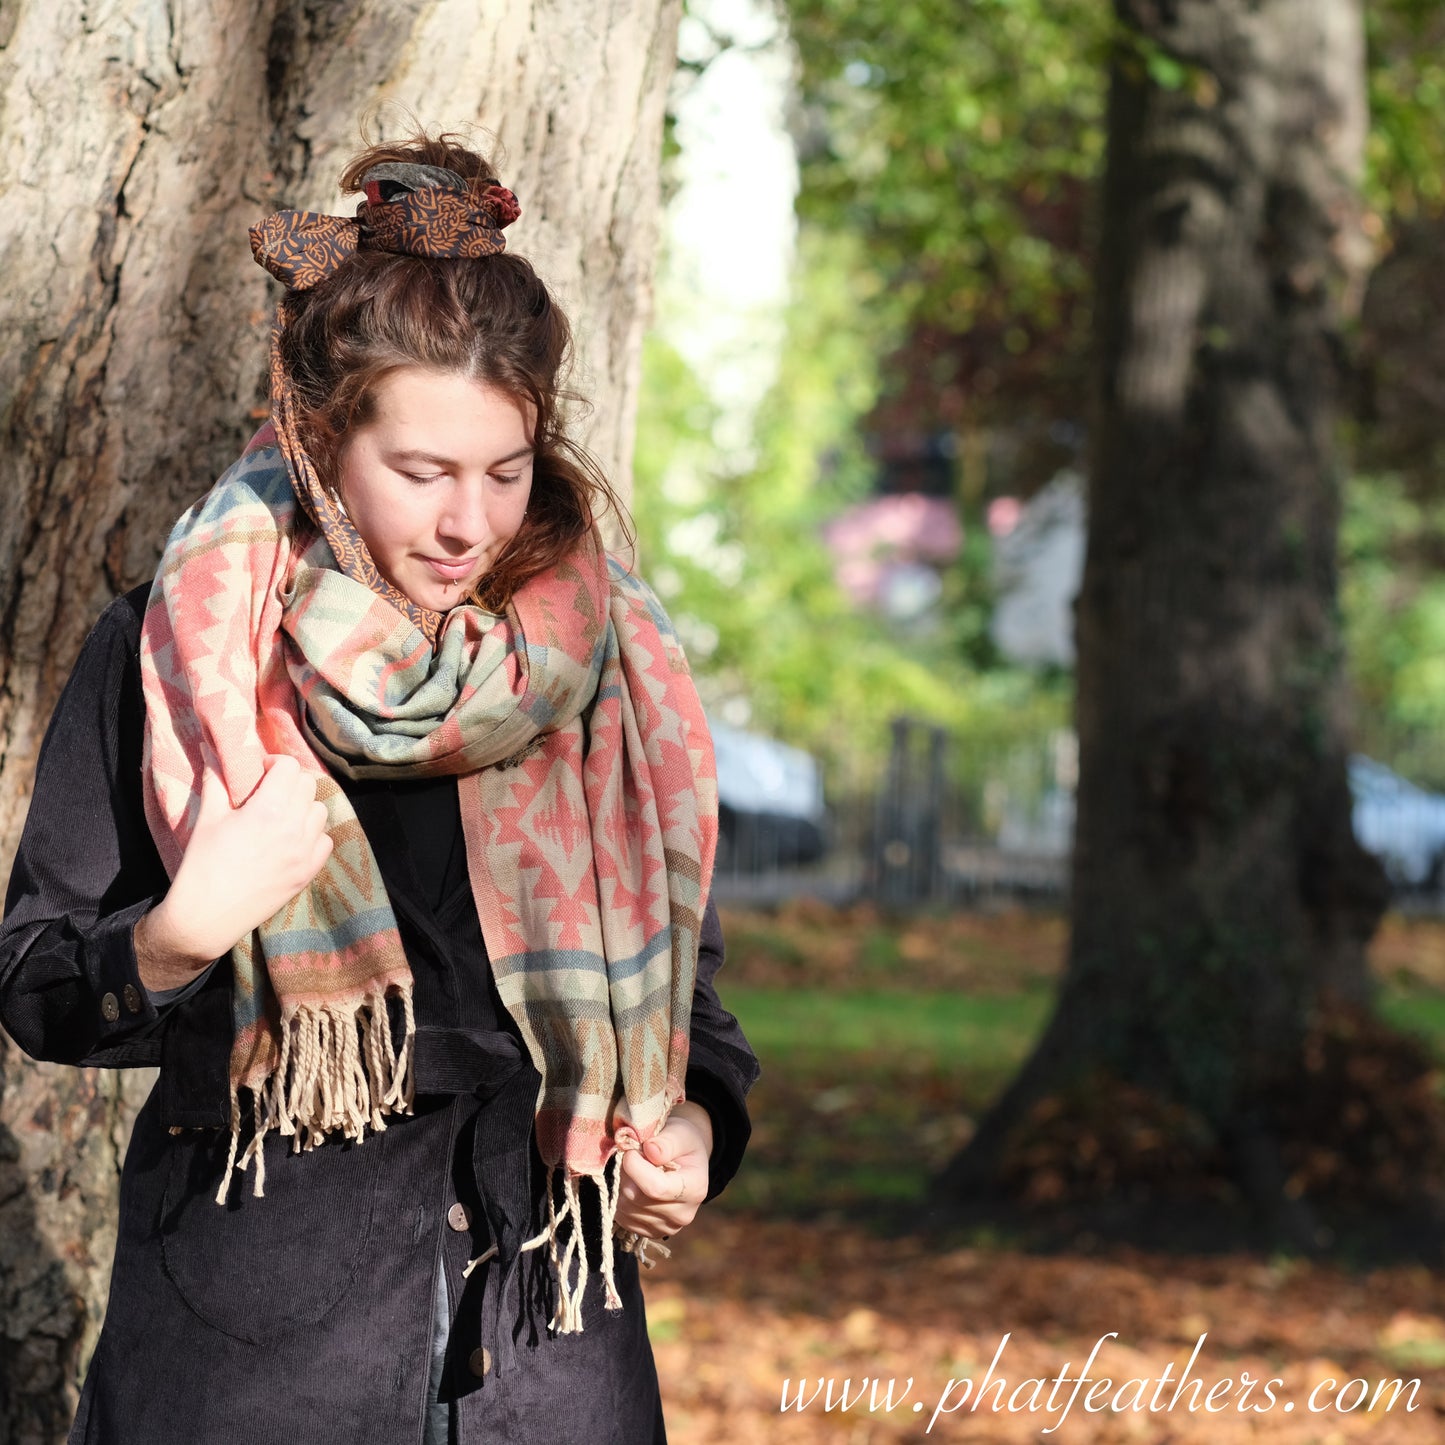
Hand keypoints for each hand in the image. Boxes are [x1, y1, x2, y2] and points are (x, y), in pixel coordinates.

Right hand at [134, 756, 332, 990]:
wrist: (208, 916)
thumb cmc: (203, 864)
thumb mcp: (207, 818)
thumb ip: (216, 782)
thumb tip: (214, 754)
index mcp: (268, 810)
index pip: (289, 767)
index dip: (274, 763)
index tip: (260, 772)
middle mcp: (293, 827)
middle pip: (308, 785)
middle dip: (289, 782)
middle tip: (270, 791)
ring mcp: (305, 852)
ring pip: (320, 811)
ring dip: (304, 806)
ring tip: (282, 814)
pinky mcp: (309, 872)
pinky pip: (325, 841)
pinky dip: (313, 834)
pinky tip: (292, 838)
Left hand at [615, 1101, 712, 1241]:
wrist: (687, 1162)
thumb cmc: (684, 1144)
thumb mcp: (681, 1134)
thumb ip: (667, 1142)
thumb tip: (650, 1150)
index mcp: (695, 1189)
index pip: (655, 1187)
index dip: (635, 1166)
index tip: (631, 1150)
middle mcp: (683, 1215)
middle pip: (636, 1198)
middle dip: (625, 1173)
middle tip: (631, 1156)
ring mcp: (666, 1228)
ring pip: (625, 1208)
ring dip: (621, 1185)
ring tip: (633, 1169)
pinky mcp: (650, 1233)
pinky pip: (622, 1218)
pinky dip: (620, 1199)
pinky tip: (632, 1184)